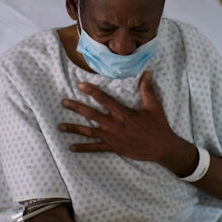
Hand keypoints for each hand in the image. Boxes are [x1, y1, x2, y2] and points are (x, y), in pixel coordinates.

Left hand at [59, 72, 180, 162]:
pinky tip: (71, 147)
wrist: (162, 147)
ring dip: (74, 128)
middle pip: (91, 114)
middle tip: (63, 102)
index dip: (91, 91)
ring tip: (60, 126)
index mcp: (123, 113)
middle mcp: (114, 124)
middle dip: (76, 107)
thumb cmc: (158, 125)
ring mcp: (112, 137)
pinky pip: (95, 148)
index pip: (104, 99)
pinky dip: (83, 148)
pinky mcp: (113, 147)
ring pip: (89, 132)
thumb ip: (147, 89)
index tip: (80, 85)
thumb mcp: (154, 105)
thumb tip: (147, 73)